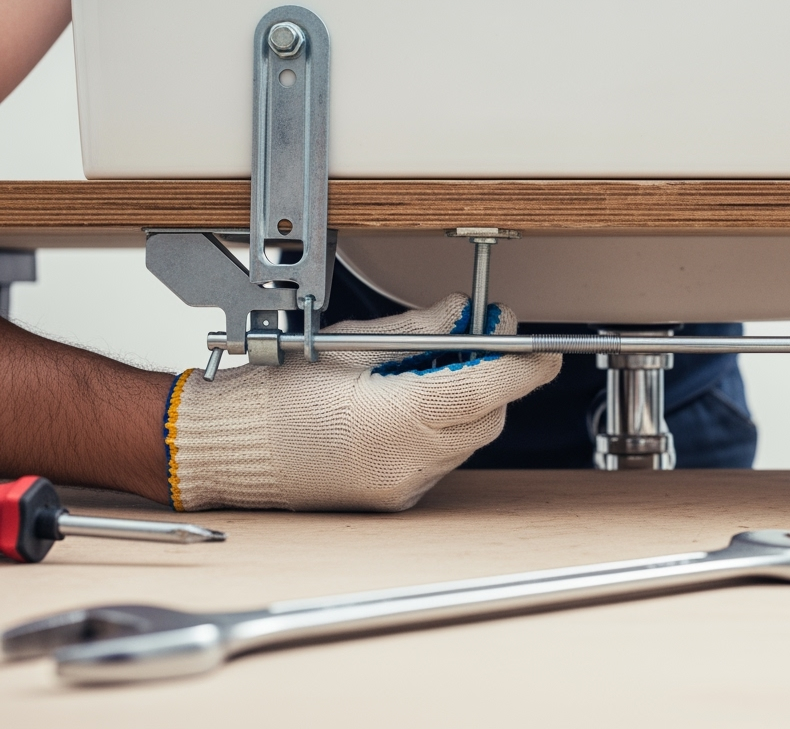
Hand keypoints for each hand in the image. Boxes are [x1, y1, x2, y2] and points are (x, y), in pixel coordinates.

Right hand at [164, 295, 560, 511]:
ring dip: (465, 405)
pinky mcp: (395, 497)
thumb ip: (420, 329)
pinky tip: (408, 406)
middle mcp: (406, 459)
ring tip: (429, 371)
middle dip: (493, 380)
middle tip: (482, 342)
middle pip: (486, 417)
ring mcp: (402, 484)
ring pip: (467, 441)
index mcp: (397, 416)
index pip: (488, 388)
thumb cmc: (273, 396)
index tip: (542, 349)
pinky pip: (441, 460)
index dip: (524, 366)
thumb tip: (465, 314)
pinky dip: (441, 430)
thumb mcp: (351, 344)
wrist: (225, 449)